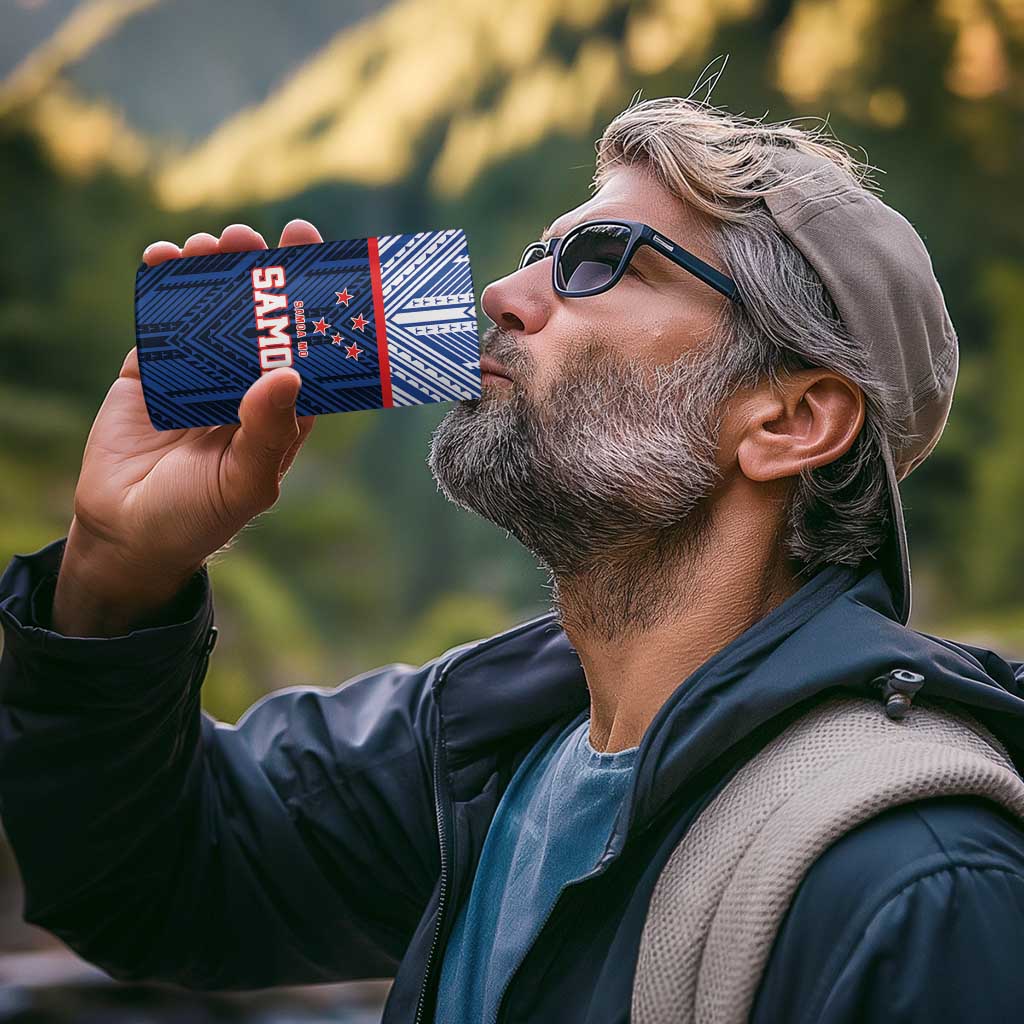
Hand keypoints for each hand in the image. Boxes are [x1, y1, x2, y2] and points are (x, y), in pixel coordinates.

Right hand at [52, 219, 321, 635]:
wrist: (127, 533)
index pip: (307, 347)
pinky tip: (164, 257)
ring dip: (214, 269)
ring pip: (213, 308)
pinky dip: (162, 284)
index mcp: (282, 409)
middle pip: (261, 316)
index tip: (317, 258)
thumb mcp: (244, 483)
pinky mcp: (153, 368)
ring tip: (213, 243)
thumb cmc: (199, 517)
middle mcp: (246, 383)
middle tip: (256, 237)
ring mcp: (199, 371)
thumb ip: (268, 432)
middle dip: (261, 272)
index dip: (313, 303)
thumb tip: (289, 373)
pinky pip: (161, 318)